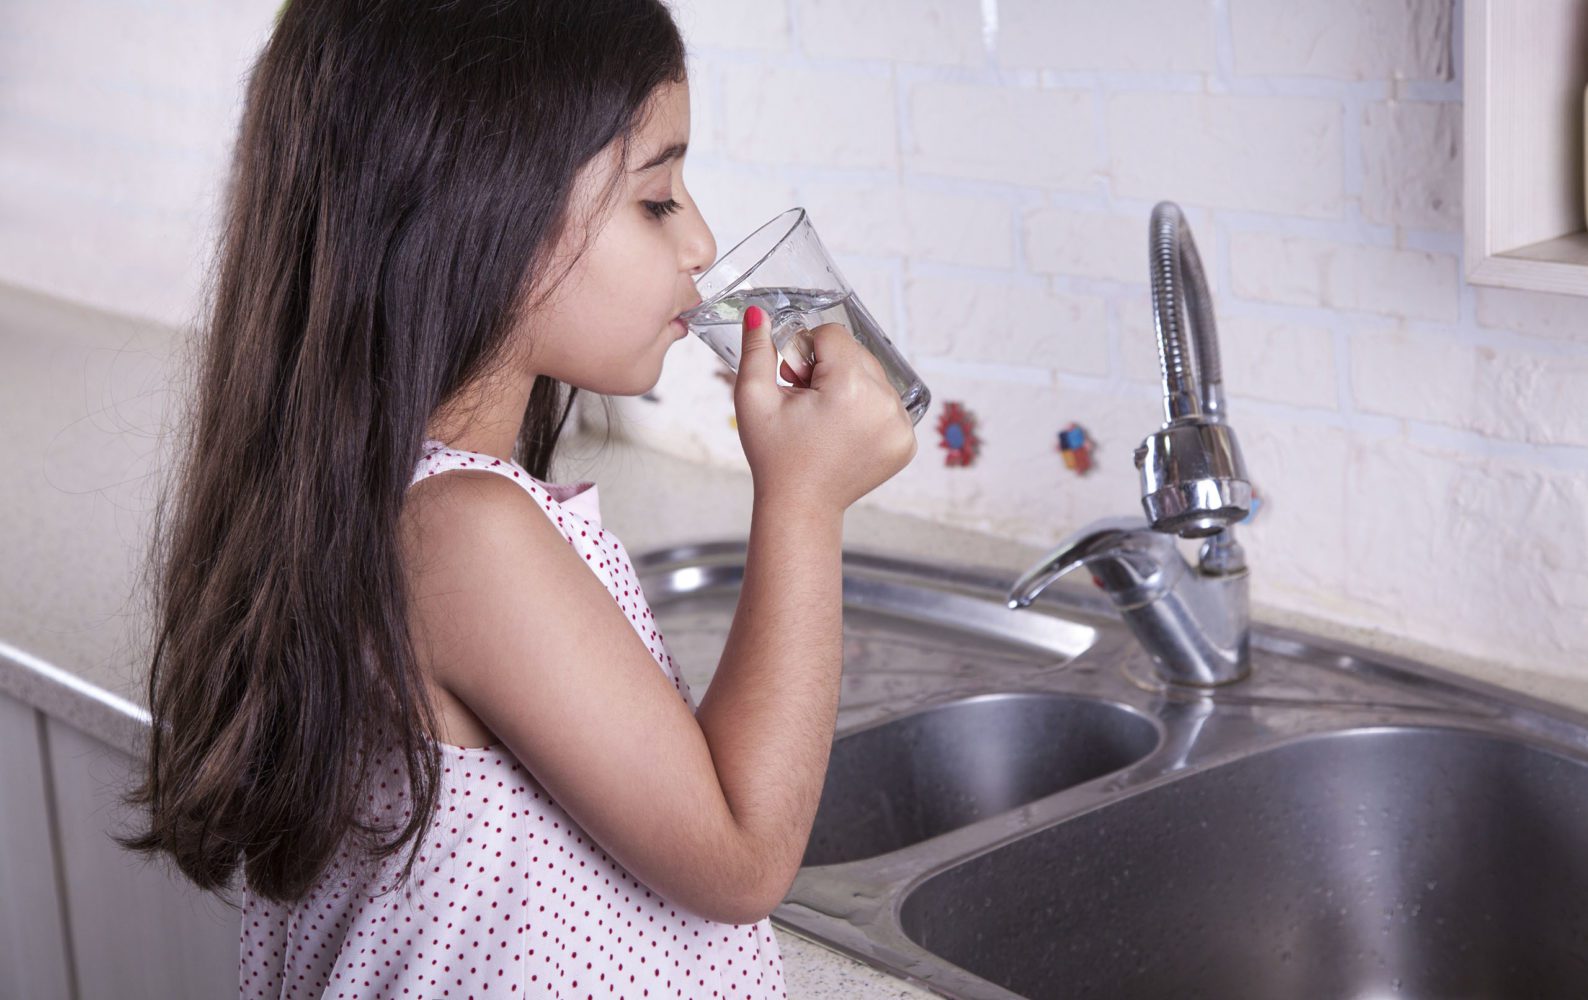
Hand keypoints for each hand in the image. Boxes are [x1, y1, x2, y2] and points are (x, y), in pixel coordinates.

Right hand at [732, 305, 917, 516]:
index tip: (794, 381)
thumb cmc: (774, 456)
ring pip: (873, 375)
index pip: (832, 334)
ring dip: (849, 386)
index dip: (805, 353)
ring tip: (824, 417)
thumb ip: (756, 349)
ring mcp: (901, 425)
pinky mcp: (906, 441)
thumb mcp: (753, 399)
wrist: (800, 505)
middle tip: (806, 400)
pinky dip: (866, 409)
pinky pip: (887, 402)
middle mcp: (884, 403)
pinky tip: (843, 431)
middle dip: (828, 368)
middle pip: (856, 352)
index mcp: (850, 388)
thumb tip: (758, 312)